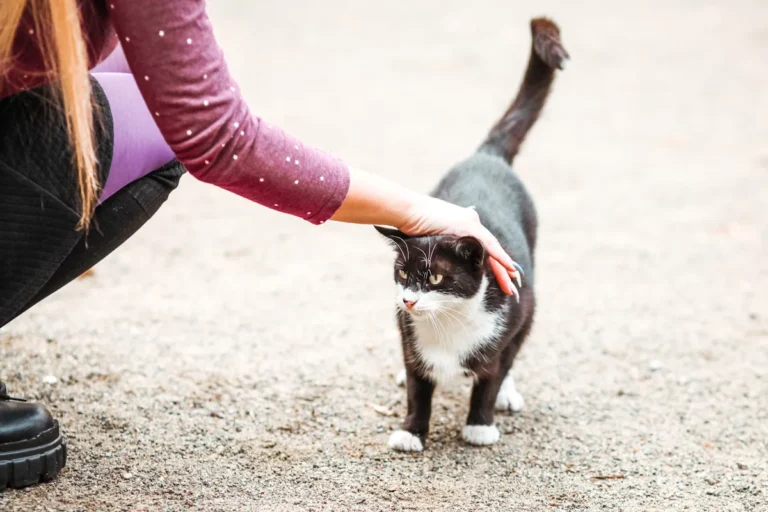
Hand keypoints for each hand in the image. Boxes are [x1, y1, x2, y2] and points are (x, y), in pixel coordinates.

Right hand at [399, 196, 522, 296]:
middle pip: (491, 249)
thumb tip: (440, 265)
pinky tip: (508, 267)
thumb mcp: (432, 242)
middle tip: (513, 286)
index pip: (483, 248)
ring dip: (504, 267)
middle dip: (503, 269)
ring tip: (513, 281)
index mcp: (463, 226)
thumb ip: (442, 248)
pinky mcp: (468, 225)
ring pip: (493, 248)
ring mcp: (470, 223)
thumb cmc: (414, 227)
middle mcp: (471, 222)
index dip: (494, 263)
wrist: (408, 213)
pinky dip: (499, 257)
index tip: (504, 277)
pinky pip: (488, 244)